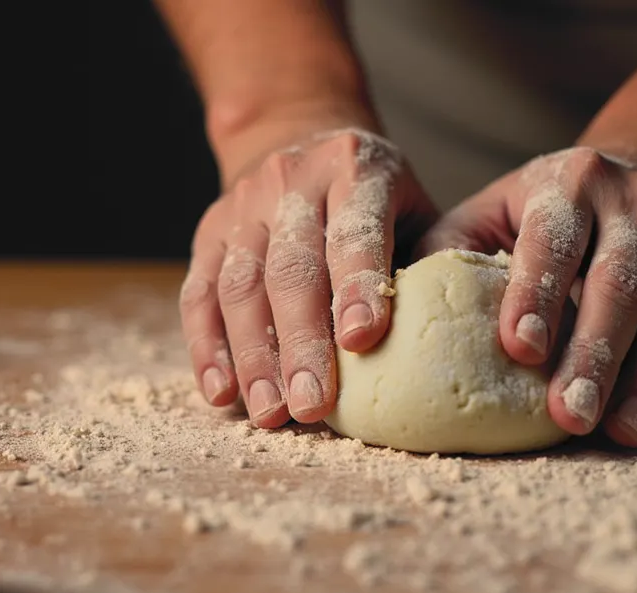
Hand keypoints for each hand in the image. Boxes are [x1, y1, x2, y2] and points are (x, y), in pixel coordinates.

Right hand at [181, 127, 437, 427]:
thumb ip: (422, 262)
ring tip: (270, 413)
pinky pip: (199, 295)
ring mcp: (242, 207)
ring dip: (253, 356)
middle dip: (301, 343)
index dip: (357, 287)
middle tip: (313, 408)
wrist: (294, 135)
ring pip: (240, 286)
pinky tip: (222, 393)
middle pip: (290, 269)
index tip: (363, 342)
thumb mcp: (411, 207)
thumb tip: (437, 345)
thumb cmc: (374, 196)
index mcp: (355, 169)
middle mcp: (290, 182)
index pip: (353, 232)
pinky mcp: (207, 234)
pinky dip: (207, 348)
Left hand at [416, 147, 636, 446]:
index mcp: (568, 184)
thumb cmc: (545, 210)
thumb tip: (379, 314)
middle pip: (621, 285)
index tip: (519, 350)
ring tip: (623, 433)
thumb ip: (448, 253)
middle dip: (596, 354)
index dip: (538, 291)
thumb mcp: (492, 209)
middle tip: (567, 416)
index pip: (553, 239)